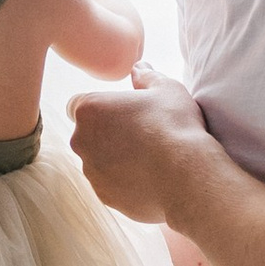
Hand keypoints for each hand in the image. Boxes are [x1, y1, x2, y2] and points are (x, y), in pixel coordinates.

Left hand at [68, 65, 211, 224]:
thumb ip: (146, 77)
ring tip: (149, 158)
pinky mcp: (104, 196)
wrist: (186, 176)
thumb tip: (138, 69)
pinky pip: (110, 185)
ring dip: (115, 159)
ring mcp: (91, 171)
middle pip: (87, 135)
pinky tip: (150, 178)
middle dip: (106, 134)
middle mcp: (81, 141)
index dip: (100, 108)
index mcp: (89, 110)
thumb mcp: (166, 89)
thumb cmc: (175, 125)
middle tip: (140, 134)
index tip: (122, 112)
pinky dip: (124, 182)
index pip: (78, 105)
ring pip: (98, 162)